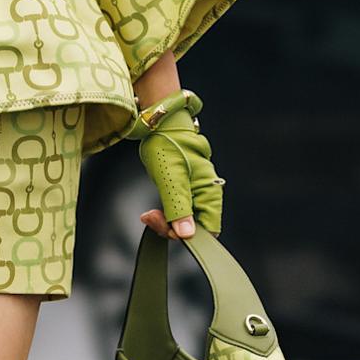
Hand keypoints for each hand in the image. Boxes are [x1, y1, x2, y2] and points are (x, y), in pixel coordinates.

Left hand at [125, 89, 224, 239]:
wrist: (159, 124)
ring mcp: (195, 193)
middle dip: (172, 229)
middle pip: (196, 229)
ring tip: (149, 214)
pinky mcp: (184, 191)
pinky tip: (152, 212)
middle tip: (150, 217)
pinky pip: (178, 213)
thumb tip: (187, 235)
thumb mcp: (170, 177)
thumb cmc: (167, 144)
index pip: (208, 231)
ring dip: (166, 223)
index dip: (187, 235)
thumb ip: (178, 207)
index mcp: (210, 192)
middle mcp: (206, 195)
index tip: (165, 226)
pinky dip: (165, 216)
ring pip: (185, 223)